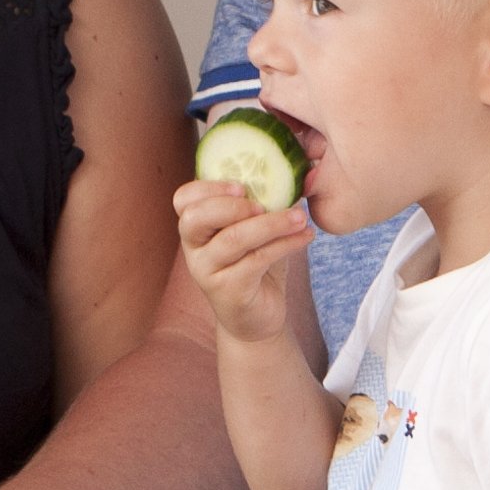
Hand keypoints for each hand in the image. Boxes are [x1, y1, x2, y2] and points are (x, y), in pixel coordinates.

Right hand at [169, 174, 316, 352]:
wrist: (258, 318)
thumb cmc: (255, 267)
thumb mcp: (253, 232)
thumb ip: (259, 205)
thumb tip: (294, 171)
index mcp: (197, 229)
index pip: (183, 200)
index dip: (207, 188)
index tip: (242, 186)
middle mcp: (194, 250)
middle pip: (195, 218)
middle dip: (231, 205)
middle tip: (264, 204)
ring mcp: (208, 272)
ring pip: (233, 239)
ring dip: (271, 224)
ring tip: (300, 218)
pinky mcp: (228, 291)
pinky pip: (256, 260)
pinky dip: (285, 244)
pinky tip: (306, 237)